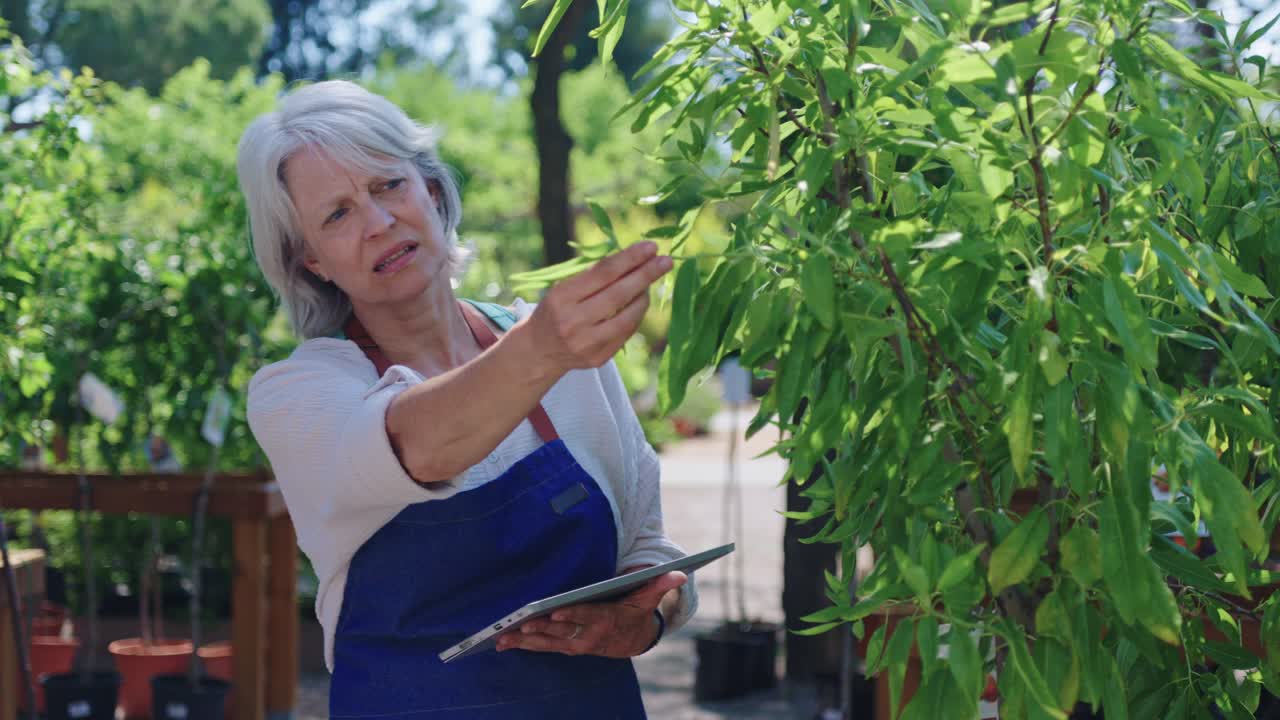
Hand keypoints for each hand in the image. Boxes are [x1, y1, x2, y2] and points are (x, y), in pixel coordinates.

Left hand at [496, 571, 685, 657]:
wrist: (633, 641)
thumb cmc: (636, 612)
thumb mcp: (648, 598)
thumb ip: (660, 585)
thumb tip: (679, 572)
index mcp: (606, 620)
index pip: (587, 617)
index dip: (571, 617)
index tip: (555, 613)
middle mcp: (589, 636)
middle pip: (562, 633)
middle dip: (541, 630)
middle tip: (521, 625)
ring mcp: (576, 644)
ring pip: (549, 643)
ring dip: (527, 640)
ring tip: (505, 636)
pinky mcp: (567, 647)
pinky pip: (544, 648)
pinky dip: (525, 645)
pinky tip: (506, 642)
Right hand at [523, 242, 672, 374]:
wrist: (538, 351)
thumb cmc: (555, 310)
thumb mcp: (563, 288)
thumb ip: (593, 276)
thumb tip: (633, 258)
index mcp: (561, 297)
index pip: (603, 273)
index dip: (630, 258)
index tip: (650, 247)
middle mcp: (573, 322)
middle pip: (619, 294)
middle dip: (646, 275)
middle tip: (666, 261)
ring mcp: (587, 343)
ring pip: (628, 316)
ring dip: (644, 295)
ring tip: (652, 280)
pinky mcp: (598, 358)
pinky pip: (627, 332)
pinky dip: (636, 314)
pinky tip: (640, 300)